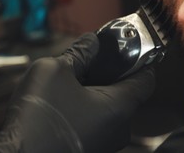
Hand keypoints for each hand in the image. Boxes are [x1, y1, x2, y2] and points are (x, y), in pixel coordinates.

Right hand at [0, 33, 154, 152]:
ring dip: (96, 90)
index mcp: (119, 107)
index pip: (147, 79)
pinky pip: (99, 120)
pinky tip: (66, 100)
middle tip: (89, 62)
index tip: (126, 48)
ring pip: (110, 106)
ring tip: (72, 81)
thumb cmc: (37, 118)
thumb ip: (80, 53)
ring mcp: (105, 142)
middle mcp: (119, 129)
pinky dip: (89, 107)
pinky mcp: (91, 148)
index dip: (139, 59)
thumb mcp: (55, 70)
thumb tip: (92, 41)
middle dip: (110, 73)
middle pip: (127, 91)